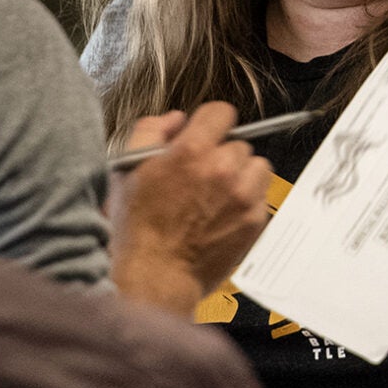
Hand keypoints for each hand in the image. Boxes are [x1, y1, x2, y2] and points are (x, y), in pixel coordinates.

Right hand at [107, 103, 271, 314]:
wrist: (156, 274)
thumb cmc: (138, 226)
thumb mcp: (127, 168)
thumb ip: (150, 131)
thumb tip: (177, 119)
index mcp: (191, 150)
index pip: (222, 112)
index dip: (211, 123)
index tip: (207, 135)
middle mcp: (222, 169)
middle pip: (239, 143)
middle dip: (222, 155)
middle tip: (203, 176)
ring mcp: (243, 196)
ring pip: (257, 167)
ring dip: (241, 175)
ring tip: (218, 194)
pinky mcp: (255, 220)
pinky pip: (261, 196)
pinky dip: (247, 201)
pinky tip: (223, 215)